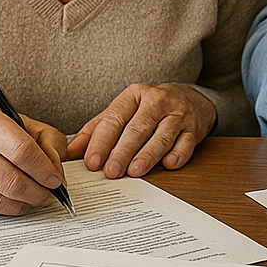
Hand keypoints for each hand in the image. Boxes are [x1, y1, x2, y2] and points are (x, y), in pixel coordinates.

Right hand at [0, 101, 70, 217]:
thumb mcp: (11, 121)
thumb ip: (44, 137)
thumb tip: (56, 167)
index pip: (20, 149)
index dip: (44, 168)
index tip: (55, 177)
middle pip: (13, 181)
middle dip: (40, 192)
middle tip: (48, 192)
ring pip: (4, 202)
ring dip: (26, 203)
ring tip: (31, 194)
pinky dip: (6, 209)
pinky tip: (6, 197)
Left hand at [69, 83, 216, 177]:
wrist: (191, 99)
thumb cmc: (150, 109)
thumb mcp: (123, 111)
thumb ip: (97, 129)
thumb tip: (72, 152)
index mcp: (134, 95)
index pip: (114, 118)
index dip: (102, 141)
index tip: (92, 161)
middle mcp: (157, 102)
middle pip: (138, 128)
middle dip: (123, 151)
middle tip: (111, 171)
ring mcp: (178, 115)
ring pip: (162, 136)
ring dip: (148, 155)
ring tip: (135, 171)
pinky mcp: (193, 129)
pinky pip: (186, 142)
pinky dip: (178, 154)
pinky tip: (169, 164)